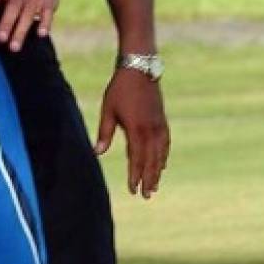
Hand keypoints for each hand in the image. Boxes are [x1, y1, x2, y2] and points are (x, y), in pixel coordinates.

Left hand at [93, 68, 169, 198]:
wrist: (139, 68)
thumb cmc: (120, 88)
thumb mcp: (108, 109)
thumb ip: (105, 132)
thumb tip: (97, 153)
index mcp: (136, 128)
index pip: (137, 158)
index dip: (135, 175)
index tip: (133, 190)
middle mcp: (150, 129)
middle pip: (151, 160)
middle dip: (149, 178)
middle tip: (147, 195)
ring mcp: (159, 124)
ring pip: (161, 153)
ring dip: (158, 170)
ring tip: (156, 185)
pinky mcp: (162, 119)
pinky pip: (166, 142)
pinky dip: (164, 155)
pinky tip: (163, 163)